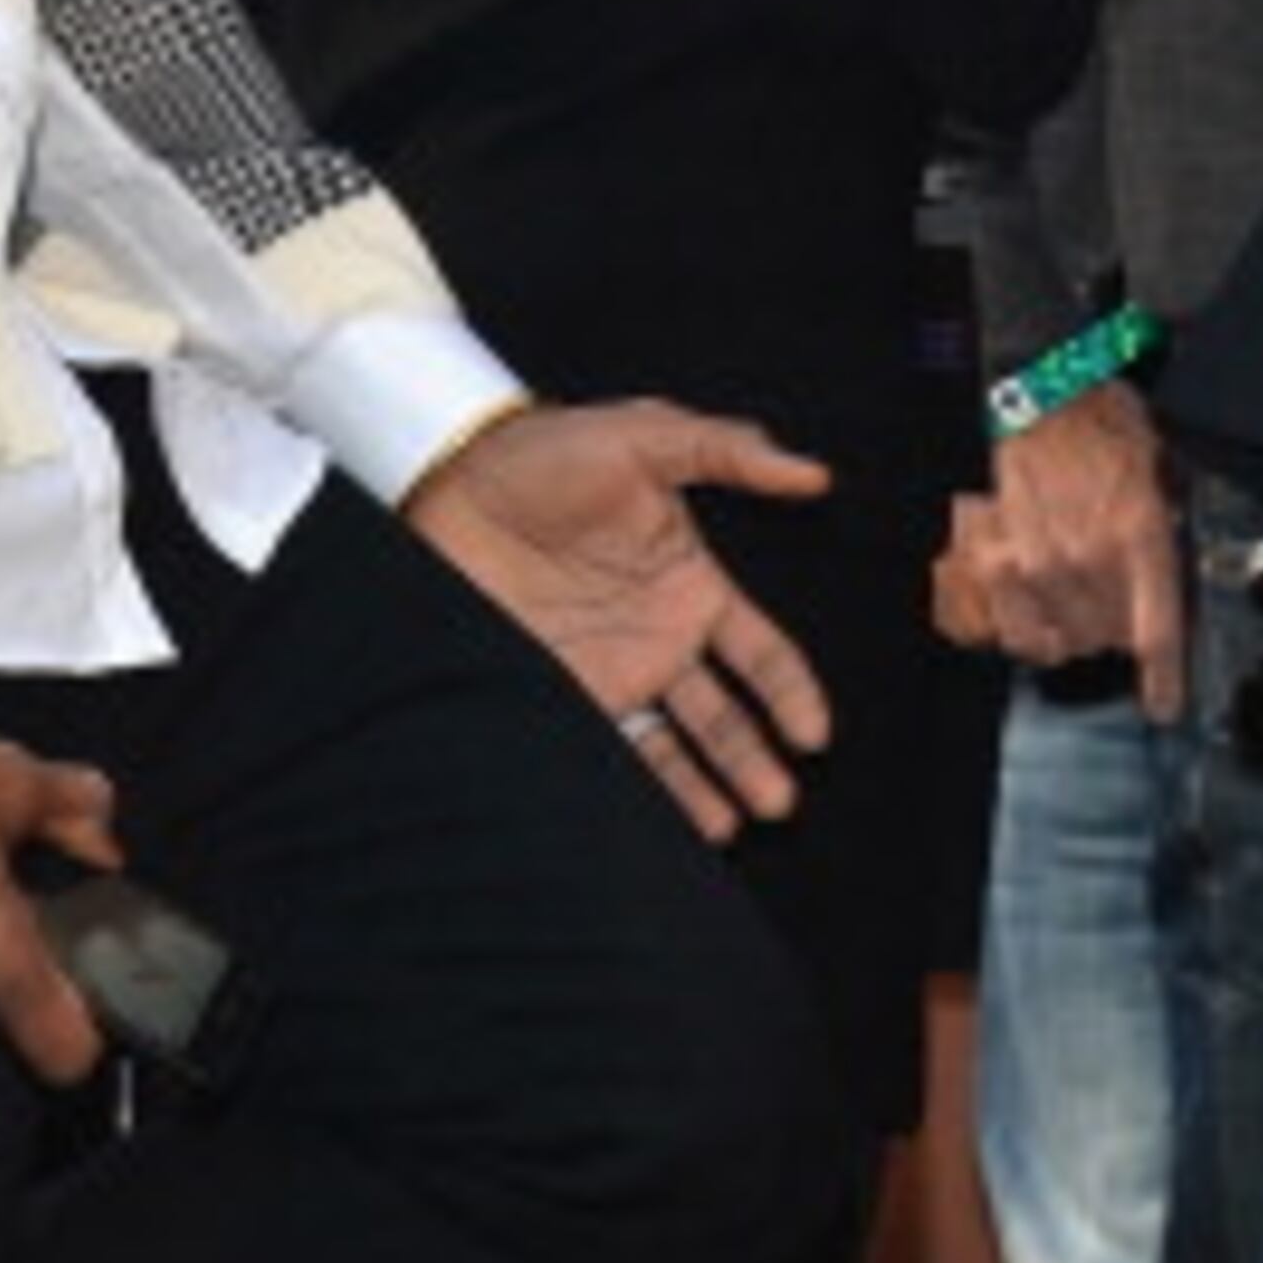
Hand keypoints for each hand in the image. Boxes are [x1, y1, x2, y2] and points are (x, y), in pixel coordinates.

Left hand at [405, 398, 832, 839]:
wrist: (449, 478)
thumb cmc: (547, 451)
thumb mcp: (641, 434)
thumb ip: (725, 451)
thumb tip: (812, 473)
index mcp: (692, 584)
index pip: (761, 653)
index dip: (791, 694)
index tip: (813, 736)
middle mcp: (660, 637)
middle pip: (723, 714)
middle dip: (753, 760)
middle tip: (778, 804)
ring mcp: (609, 669)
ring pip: (671, 744)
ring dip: (703, 788)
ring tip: (728, 828)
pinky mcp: (558, 689)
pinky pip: (606, 746)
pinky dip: (636, 787)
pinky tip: (656, 820)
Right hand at [948, 385, 1183, 714]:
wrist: (1035, 389)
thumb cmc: (1098, 422)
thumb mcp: (1157, 472)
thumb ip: (1160, 537)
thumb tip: (1160, 589)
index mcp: (1138, 538)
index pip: (1155, 635)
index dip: (1163, 682)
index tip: (1163, 706)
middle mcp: (1085, 561)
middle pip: (1104, 642)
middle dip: (1111, 629)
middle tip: (1108, 597)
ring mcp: (1028, 565)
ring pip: (1052, 642)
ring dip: (1064, 630)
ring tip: (1065, 599)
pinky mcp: (983, 562)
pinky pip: (1002, 628)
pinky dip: (1016, 625)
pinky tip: (1024, 603)